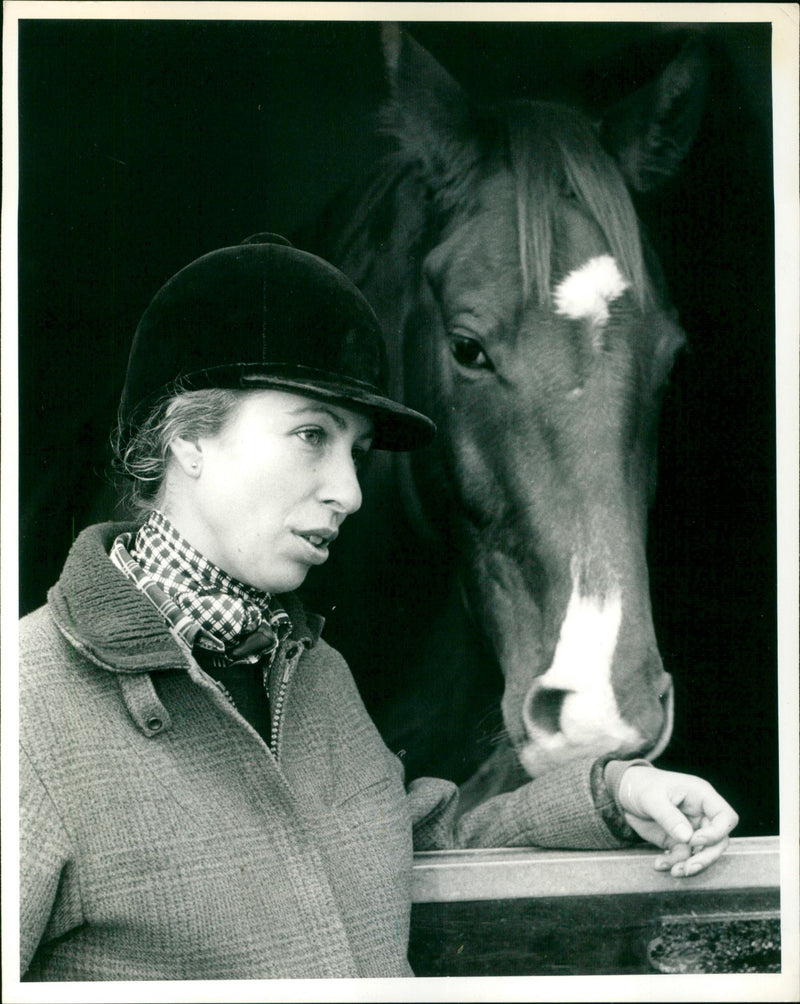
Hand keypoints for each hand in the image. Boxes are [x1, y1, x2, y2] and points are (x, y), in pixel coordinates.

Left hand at [617, 765, 738, 876]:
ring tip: (673, 871)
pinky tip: (659, 864)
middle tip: (688, 867)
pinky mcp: (679, 840)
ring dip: (690, 865)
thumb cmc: (640, 785)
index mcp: (701, 796)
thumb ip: (669, 816)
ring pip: (703, 853)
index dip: (716, 833)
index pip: (726, 817)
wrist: (624, 792)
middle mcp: (701, 813)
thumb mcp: (651, 797)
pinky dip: (674, 864)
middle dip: (706, 857)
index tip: (693, 840)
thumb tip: (687, 838)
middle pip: (719, 841)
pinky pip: (684, 857)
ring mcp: (691, 828)